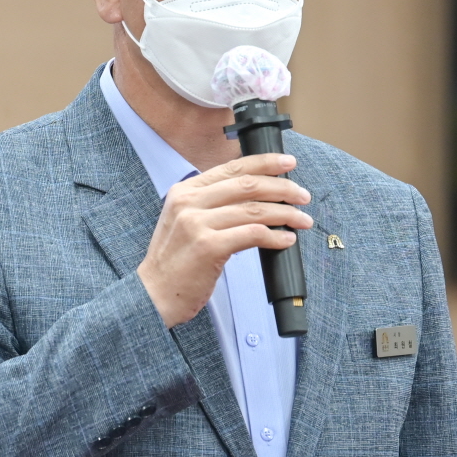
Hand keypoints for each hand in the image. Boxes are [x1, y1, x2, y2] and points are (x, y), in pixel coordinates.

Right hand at [138, 154, 313, 328]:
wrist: (154, 294)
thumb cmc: (175, 263)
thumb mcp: (184, 222)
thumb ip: (211, 205)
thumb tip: (255, 197)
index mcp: (185, 191)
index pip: (232, 168)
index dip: (264, 163)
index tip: (288, 163)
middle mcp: (189, 202)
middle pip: (248, 185)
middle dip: (282, 188)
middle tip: (303, 196)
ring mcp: (197, 224)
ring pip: (254, 209)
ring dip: (285, 214)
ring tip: (302, 220)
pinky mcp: (209, 247)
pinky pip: (252, 234)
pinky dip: (275, 236)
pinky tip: (286, 240)